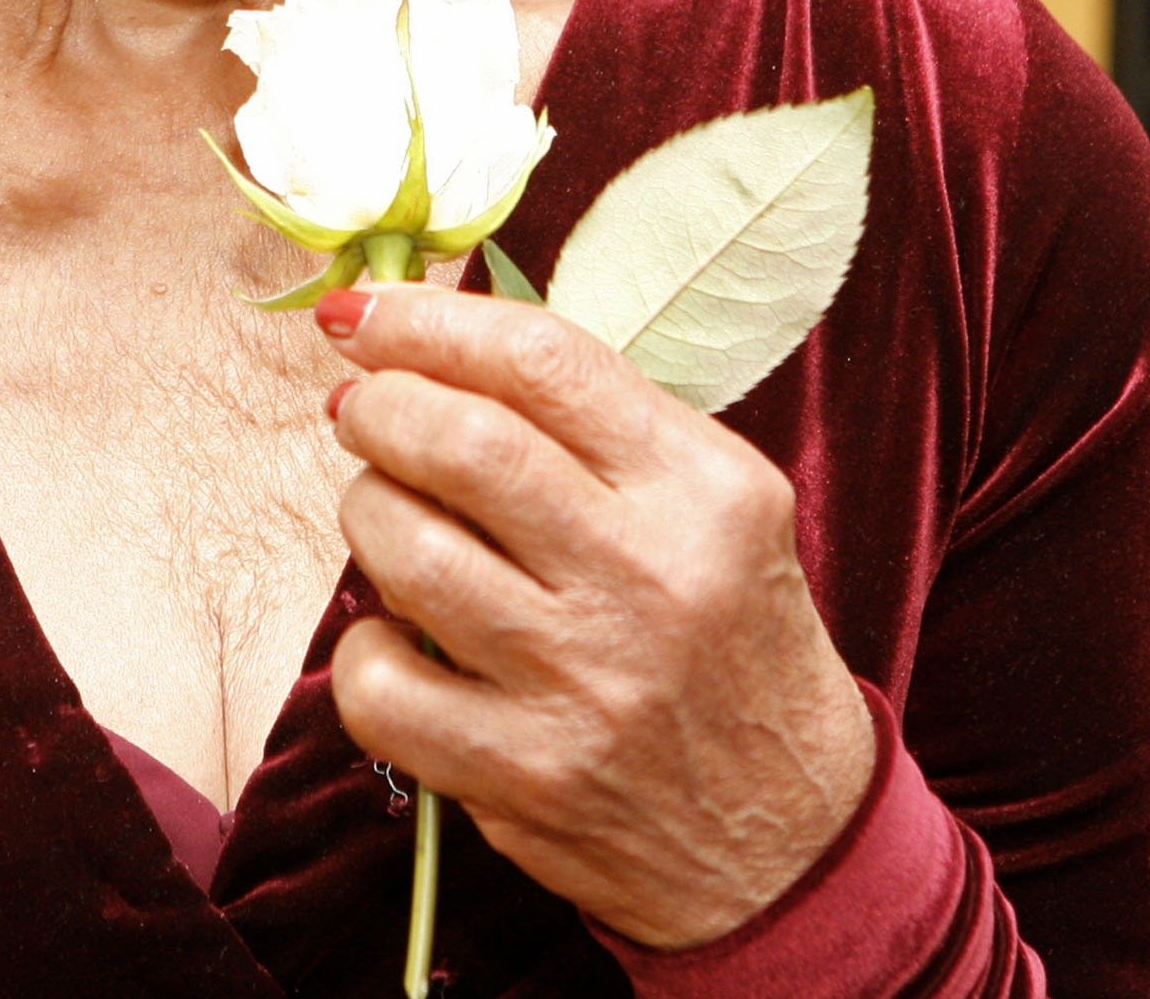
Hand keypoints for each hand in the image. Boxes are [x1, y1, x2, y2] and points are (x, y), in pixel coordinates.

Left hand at [320, 283, 876, 949]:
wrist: (786, 834)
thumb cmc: (734, 639)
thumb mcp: (720, 504)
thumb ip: (599, 425)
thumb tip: (439, 343)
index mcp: (706, 488)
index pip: (545, 362)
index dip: (431, 323)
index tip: (366, 314)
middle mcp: (650, 577)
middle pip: (464, 443)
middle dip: (381, 407)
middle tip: (363, 409)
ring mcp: (583, 683)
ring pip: (407, 550)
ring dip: (367, 509)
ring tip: (385, 509)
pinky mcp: (524, 775)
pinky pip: (382, 684)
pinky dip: (364, 645)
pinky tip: (398, 637)